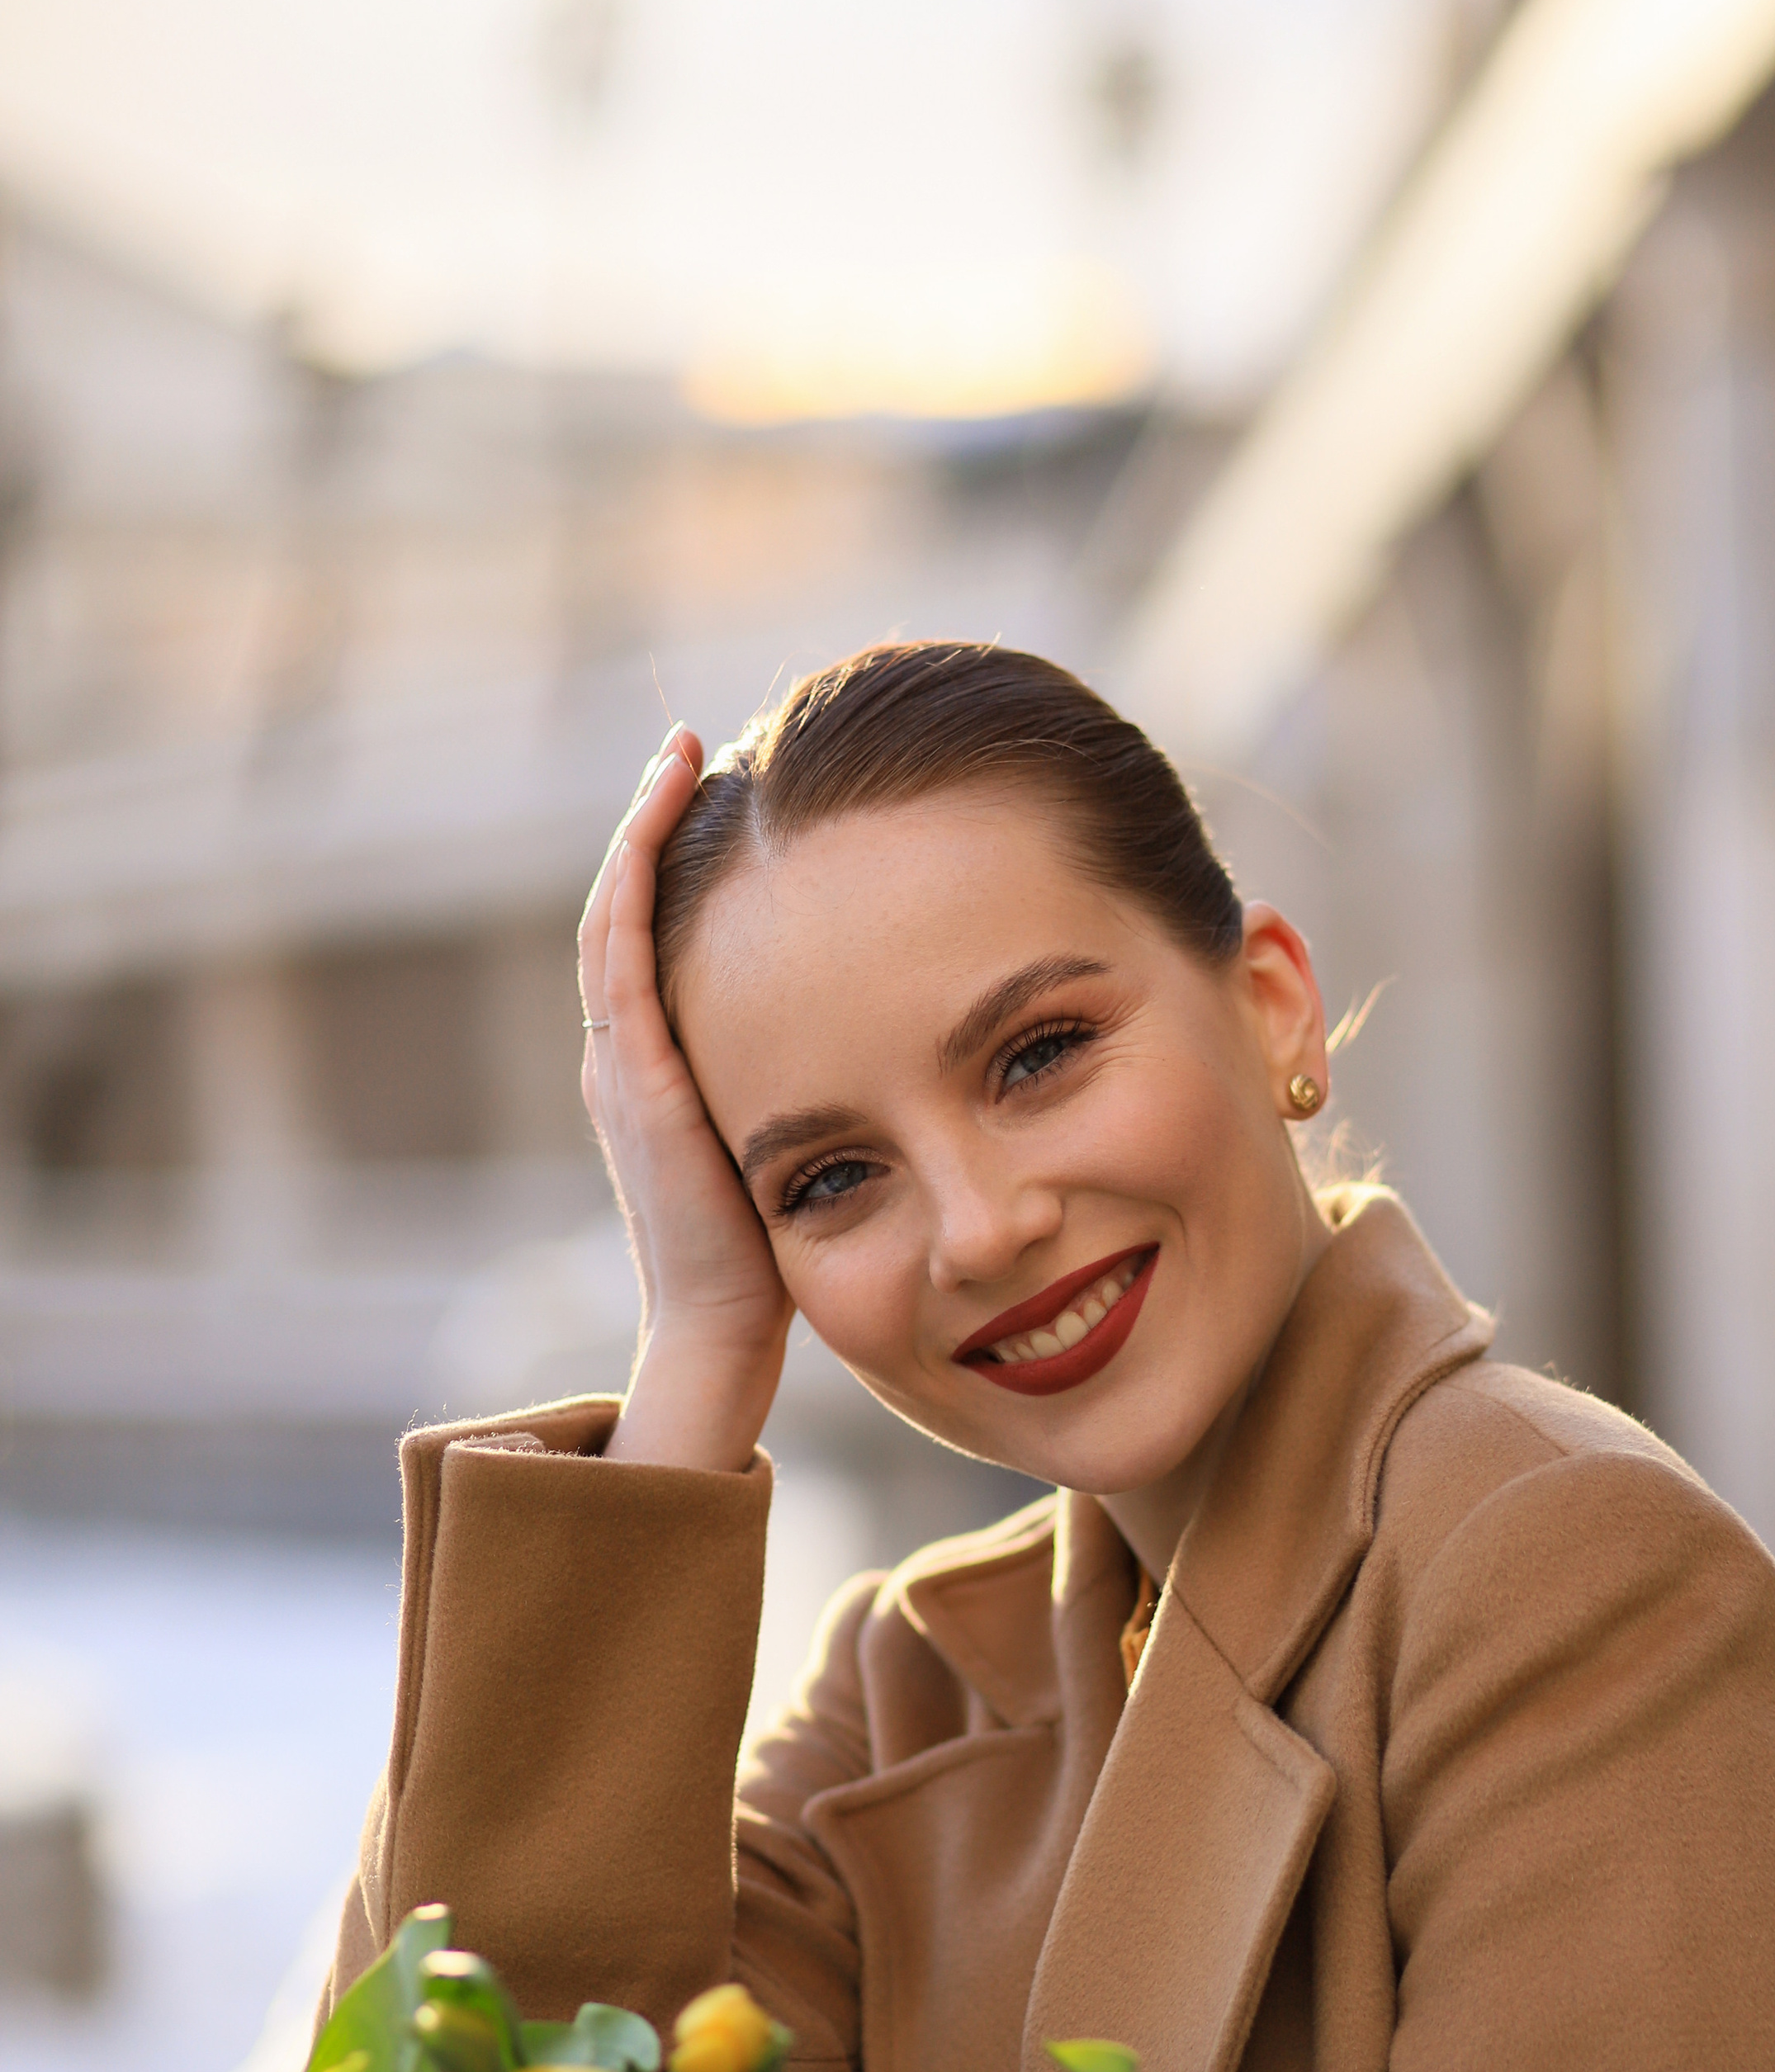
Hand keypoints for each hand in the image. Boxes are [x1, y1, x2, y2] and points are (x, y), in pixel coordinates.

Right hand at [577, 728, 793, 1470]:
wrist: (724, 1325)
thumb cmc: (770, 1251)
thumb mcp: (786, 1136)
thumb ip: (797, 1079)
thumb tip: (865, 1027)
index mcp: (652, 1066)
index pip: (652, 935)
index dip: (674, 861)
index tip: (718, 792)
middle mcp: (621, 1052)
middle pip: (623, 904)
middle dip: (653, 820)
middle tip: (690, 746)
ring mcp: (619, 1060)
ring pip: (613, 911)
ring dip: (642, 828)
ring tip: (679, 754)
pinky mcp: (636, 1072)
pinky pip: (621, 949)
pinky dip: (635, 876)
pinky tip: (663, 816)